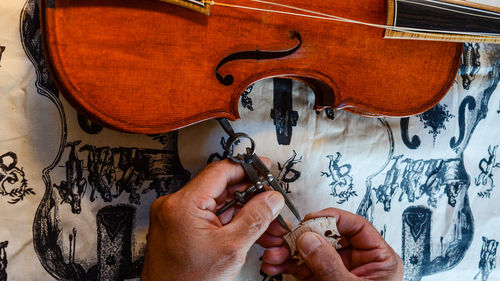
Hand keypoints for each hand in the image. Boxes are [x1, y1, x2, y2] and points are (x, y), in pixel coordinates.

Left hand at [141, 159, 284, 280]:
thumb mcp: (231, 248)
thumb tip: (271, 198)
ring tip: (265, 223)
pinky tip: (248, 230)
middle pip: (220, 187)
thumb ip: (255, 218)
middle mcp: (174, 206)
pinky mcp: (179, 228)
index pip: (219, 171)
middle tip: (270, 202)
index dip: (246, 168)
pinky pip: (209, 217)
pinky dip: (229, 222)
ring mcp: (175, 217)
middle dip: (250, 195)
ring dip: (243, 211)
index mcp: (183, 204)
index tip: (264, 169)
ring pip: (217, 204)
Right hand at [259, 208, 402, 280]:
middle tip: (286, 238)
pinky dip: (289, 266)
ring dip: (290, 252)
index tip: (310, 220)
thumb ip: (330, 264)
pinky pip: (305, 268)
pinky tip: (276, 265)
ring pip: (312, 252)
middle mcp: (359, 263)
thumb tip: (311, 239)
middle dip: (303, 237)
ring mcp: (339, 272)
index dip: (332, 219)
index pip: (356, 227)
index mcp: (379, 260)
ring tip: (275, 255)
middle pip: (329, 237)